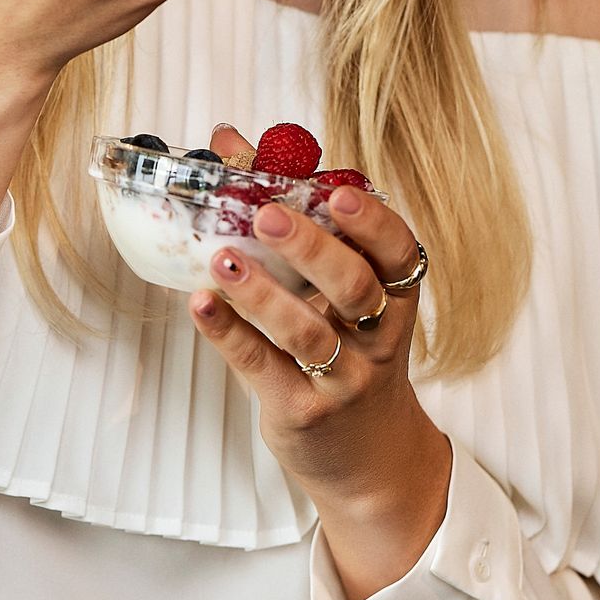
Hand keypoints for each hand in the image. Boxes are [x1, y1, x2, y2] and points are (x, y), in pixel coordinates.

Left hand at [186, 126, 449, 599]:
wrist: (368, 459)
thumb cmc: (345, 351)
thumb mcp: (338, 294)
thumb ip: (293, 214)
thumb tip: (229, 139)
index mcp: (394, 299)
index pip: (400, 252)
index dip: (373, 222)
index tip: (338, 192)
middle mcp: (377, 338)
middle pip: (355, 287)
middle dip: (312, 248)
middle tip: (267, 212)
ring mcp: (343, 379)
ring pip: (308, 333)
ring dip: (263, 294)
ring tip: (222, 260)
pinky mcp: (303, 412)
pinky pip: (264, 369)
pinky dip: (229, 335)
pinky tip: (199, 305)